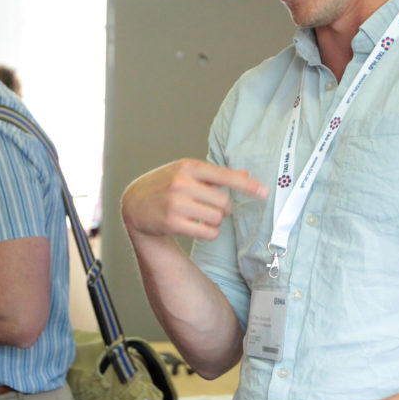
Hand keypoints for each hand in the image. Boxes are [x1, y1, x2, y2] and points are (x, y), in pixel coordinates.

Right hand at [122, 159, 267, 240]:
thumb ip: (215, 175)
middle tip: (212, 207)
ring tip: (199, 216)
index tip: (264, 192)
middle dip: (224, 208)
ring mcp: (176, 204)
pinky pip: (207, 232)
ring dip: (214, 221)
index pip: (224, 176)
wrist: (134, 204)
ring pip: (216, 218)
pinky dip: (208, 232)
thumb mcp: (186, 173)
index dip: (247, 185)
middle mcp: (182, 183)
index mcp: (188, 167)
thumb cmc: (164, 185)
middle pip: (224, 202)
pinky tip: (195, 227)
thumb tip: (245, 174)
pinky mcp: (173, 223)